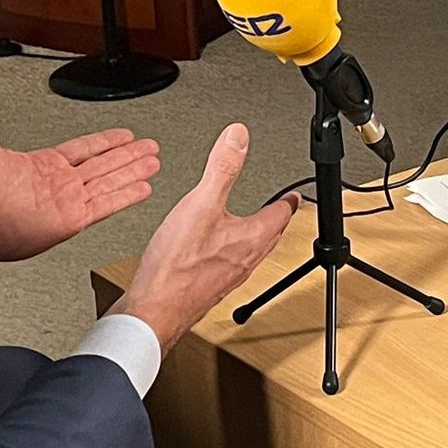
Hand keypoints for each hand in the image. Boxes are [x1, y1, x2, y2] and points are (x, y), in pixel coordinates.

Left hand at [0, 90, 159, 267]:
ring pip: (110, 183)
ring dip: (133, 172)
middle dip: (129, 155)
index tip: (126, 135)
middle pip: (104, 164)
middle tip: (151, 147)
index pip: (85, 149)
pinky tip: (142, 188)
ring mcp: (67, 202)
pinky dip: (125, 196)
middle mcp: (60, 184)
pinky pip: (104, 206)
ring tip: (154, 163)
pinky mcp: (70, 221)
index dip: (107, 141)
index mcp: (45, 165)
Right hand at [111, 124, 298, 350]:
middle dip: (275, 219)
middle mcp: (246, 259)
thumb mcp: (201, 203)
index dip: (289, 201)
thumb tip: (239, 136)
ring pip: (251, 251)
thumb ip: (222, 168)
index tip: (294, 195)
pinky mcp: (209, 286)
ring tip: (251, 225)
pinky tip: (214, 250)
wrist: (154, 310)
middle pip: (270, 235)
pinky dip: (230, 250)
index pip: (282, 215)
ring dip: (255, 235)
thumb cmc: (176, 266)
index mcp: (252, 237)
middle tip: (279, 210)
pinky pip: (229, 264)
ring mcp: (229, 276)